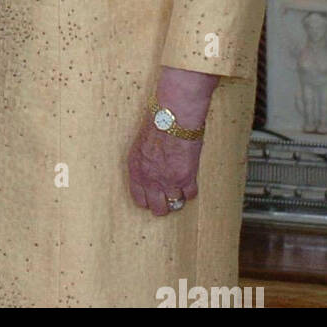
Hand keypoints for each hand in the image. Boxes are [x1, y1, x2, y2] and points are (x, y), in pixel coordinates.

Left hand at [127, 65, 216, 215]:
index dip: (148, 200)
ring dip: (178, 197)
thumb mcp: (141, 144)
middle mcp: (150, 178)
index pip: (139, 198)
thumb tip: (151, 172)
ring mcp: (168, 181)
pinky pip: (190, 195)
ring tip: (180, 186)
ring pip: (174, 206)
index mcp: (136, 169)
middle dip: (163, 205)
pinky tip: (190, 180)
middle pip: (158, 209)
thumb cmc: (156, 123)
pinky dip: (191, 190)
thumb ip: (145, 162)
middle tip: (168, 197)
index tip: (153, 198)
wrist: (171, 117)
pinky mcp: (185, 178)